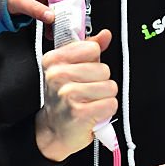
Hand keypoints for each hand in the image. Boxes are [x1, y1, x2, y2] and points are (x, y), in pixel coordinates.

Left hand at [9, 0, 66, 23]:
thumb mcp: (19, 2)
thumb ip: (35, 9)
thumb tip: (50, 17)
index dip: (67, 5)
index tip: (70, 17)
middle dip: (60, 15)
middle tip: (63, 27)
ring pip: (53, 6)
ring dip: (54, 19)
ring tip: (55, 31)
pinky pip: (47, 9)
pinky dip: (48, 18)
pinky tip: (49, 28)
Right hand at [35, 30, 116, 160]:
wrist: (54, 130)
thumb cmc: (63, 99)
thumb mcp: (71, 68)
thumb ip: (89, 49)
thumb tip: (105, 35)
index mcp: (54, 59)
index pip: (91, 48)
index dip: (93, 61)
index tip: (84, 72)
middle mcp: (57, 75)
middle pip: (104, 69)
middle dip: (101, 82)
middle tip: (87, 91)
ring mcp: (67, 94)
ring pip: (110, 86)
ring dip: (104, 97)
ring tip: (90, 102)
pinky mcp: (79, 113)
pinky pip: (111, 104)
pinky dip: (106, 111)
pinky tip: (93, 113)